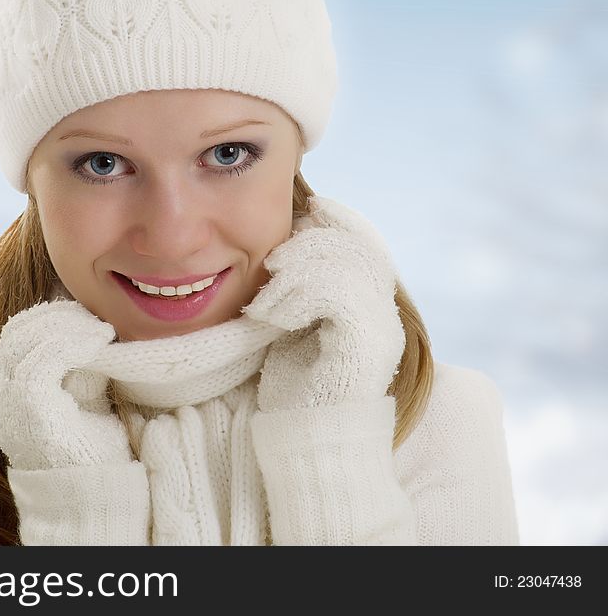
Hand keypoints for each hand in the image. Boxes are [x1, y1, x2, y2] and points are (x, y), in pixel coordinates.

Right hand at [0, 299, 133, 469]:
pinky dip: (74, 342)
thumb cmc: (95, 451)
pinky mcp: (29, 411)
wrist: (95, 495)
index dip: (48, 316)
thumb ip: (79, 364)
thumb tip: (91, 325)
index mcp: (13, 393)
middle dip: (56, 315)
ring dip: (68, 325)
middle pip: (14, 332)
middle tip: (94, 316)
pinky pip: (44, 360)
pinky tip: (101, 341)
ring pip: (25, 341)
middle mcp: (4, 398)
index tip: (85, 313)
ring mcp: (11, 405)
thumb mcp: (86, 396)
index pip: (15, 336)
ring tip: (103, 330)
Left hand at [242, 196, 405, 408]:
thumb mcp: (293, 329)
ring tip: (267, 293)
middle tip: (274, 261)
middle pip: (358, 247)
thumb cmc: (293, 392)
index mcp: (367, 306)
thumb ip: (299, 292)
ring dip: (299, 269)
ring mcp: (377, 328)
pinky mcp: (363, 345)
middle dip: (312, 241)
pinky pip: (336, 293)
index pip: (365, 243)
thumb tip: (280, 250)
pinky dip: (297, 296)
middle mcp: (381, 313)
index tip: (310, 206)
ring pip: (347, 264)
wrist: (304, 442)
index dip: (340, 219)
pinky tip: (272, 315)